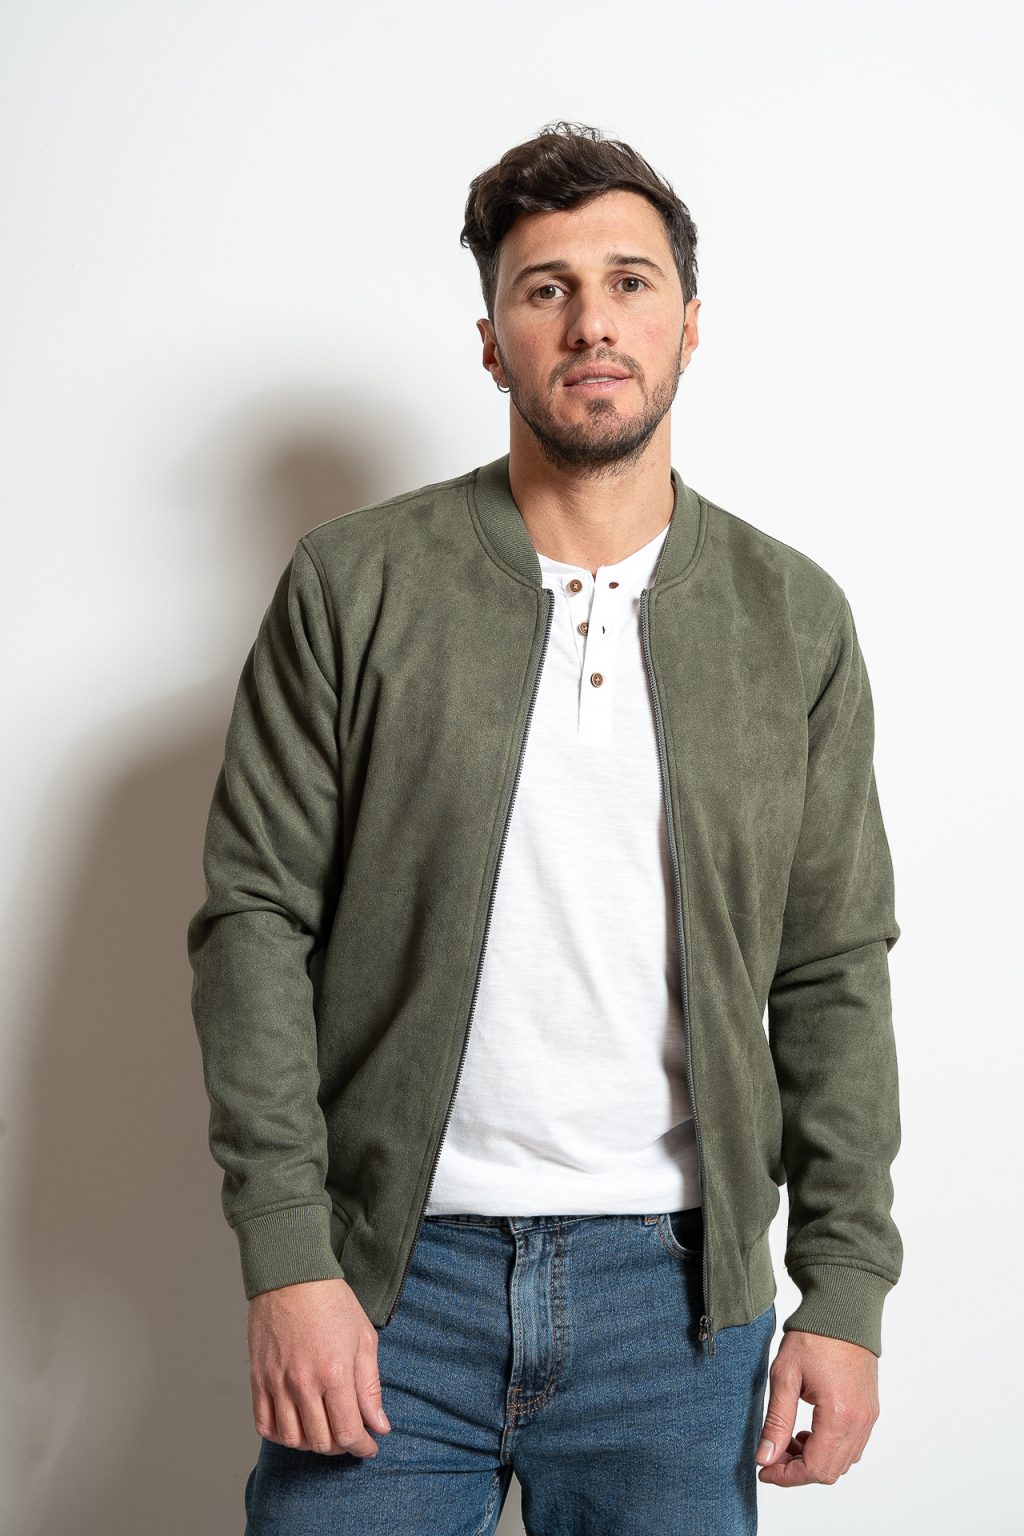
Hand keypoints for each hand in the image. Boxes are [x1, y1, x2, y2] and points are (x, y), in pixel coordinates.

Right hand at [248, 1276, 391, 1456]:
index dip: (361, 1447)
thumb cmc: (332, 1301)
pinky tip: (296, 1426)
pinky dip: (281, 1435)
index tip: (369, 1447)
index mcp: (335, 1373)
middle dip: (341, 1447)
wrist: (291, 1274)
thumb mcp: (363, 1338)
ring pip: (293, 1439)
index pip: (348, 1433)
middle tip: (349, 1436)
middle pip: (321, 1441)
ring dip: (312, 1444)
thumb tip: (379, 1425)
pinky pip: (264, 1424)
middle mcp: (303, 1383)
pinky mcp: (258, 1378)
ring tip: (324, 1430)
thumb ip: (370, 1386)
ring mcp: (277, 1382)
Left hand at [755, 1329, 878, 1486]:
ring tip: (789, 1438)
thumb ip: (776, 1421)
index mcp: (839, 1416)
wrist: (843, 1309)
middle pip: (830, 1472)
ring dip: (814, 1460)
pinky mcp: (869, 1410)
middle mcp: (860, 1422)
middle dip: (798, 1470)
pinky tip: (809, 1430)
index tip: (764, 1469)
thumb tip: (765, 1457)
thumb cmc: (813, 1336)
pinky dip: (829, 1448)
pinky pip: (852, 1446)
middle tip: (773, 1453)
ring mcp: (868, 1417)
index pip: (815, 1469)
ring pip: (843, 1462)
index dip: (786, 1476)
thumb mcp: (785, 1376)